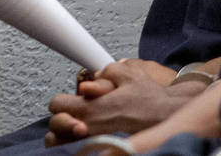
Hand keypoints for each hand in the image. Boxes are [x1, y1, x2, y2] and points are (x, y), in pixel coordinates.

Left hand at [44, 58, 204, 146]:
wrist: (167, 116)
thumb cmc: (150, 99)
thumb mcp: (130, 75)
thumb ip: (107, 72)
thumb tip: (94, 78)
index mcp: (91, 108)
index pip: (57, 105)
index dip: (63, 101)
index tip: (71, 101)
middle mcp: (88, 128)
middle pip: (53, 128)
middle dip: (61, 121)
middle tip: (72, 118)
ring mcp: (94, 142)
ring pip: (60, 145)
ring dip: (64, 137)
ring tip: (76, 131)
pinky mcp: (104, 149)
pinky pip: (77, 152)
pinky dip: (76, 146)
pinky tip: (88, 139)